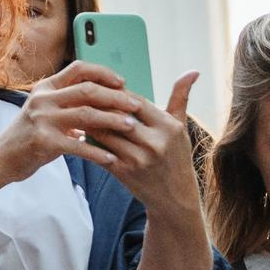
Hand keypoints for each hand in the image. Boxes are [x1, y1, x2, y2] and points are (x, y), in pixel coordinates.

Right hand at [0, 62, 196, 192]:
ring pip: (87, 115)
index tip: (123, 82)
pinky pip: (78, 145)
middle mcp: (43, 99)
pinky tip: (112, 159)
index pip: (79, 68)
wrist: (0, 159)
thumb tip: (104, 101)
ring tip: (131, 127)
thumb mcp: (44, 112)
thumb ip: (68, 104)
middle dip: (116, 97)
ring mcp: (42, 119)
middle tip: (136, 105)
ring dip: (113, 121)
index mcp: (46, 88)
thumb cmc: (28, 136)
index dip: (103, 72)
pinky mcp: (43, 142)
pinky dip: (97, 152)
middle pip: (88, 90)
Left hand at [85, 70, 203, 214]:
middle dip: (98, 105)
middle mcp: (155, 142)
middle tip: (80, 95)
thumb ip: (181, 97)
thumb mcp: (181, 128)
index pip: (135, 101)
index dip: (116, 91)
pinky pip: (99, 152)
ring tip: (76, 112)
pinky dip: (88, 143)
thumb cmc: (177, 157)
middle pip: (117, 115)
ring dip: (88, 122)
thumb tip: (193, 70)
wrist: (175, 199)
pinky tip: (79, 135)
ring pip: (105, 133)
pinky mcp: (125, 174)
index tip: (101, 85)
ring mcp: (139, 159)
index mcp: (168, 127)